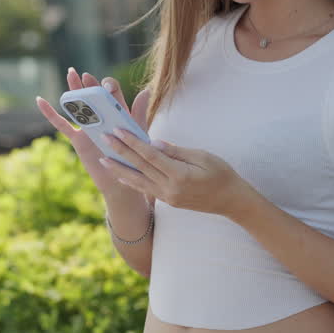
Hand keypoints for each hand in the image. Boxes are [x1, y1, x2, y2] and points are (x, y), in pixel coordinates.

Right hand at [35, 67, 151, 196]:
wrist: (120, 181)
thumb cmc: (132, 158)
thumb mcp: (137, 134)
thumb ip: (139, 113)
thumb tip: (146, 90)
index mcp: (117, 114)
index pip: (112, 94)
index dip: (108, 87)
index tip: (106, 87)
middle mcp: (102, 117)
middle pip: (94, 95)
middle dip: (89, 84)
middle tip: (83, 74)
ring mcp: (88, 127)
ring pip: (79, 105)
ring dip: (74, 89)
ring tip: (70, 73)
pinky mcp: (77, 138)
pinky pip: (61, 124)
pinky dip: (50, 113)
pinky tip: (39, 100)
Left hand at [98, 129, 257, 219]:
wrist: (231, 201)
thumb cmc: (221, 174)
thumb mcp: (203, 157)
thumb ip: (176, 151)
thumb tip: (154, 143)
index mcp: (180, 175)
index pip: (150, 156)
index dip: (132, 142)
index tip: (118, 131)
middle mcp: (170, 189)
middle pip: (139, 167)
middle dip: (119, 151)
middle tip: (103, 138)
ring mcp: (167, 197)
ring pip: (137, 181)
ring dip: (118, 169)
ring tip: (102, 159)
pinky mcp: (167, 201)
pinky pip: (145, 190)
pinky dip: (131, 182)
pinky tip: (119, 176)